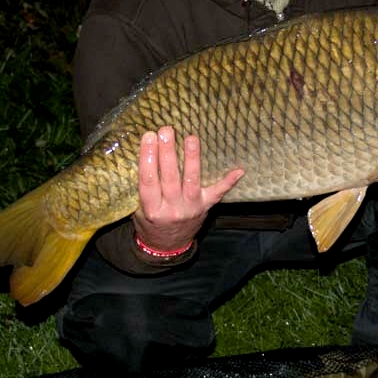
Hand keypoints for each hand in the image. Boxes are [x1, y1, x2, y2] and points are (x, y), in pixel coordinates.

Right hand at [132, 126, 243, 250]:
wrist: (167, 246)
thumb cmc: (150, 221)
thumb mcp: (138, 209)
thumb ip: (144, 188)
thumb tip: (146, 154)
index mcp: (152, 209)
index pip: (148, 181)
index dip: (148, 158)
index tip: (148, 137)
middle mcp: (173, 209)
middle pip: (170, 178)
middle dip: (168, 153)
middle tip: (166, 130)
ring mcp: (192, 208)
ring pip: (192, 181)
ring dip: (192, 159)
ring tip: (191, 138)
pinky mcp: (206, 206)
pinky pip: (218, 194)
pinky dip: (228, 182)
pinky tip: (239, 171)